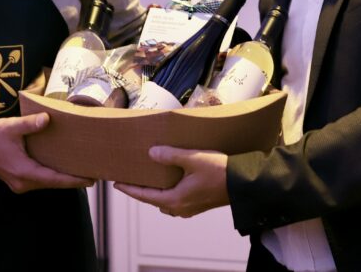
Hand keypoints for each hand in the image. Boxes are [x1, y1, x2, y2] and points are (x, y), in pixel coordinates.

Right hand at [0, 112, 93, 192]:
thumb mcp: (11, 127)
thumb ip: (29, 124)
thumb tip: (47, 119)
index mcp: (23, 171)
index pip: (54, 179)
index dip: (73, 180)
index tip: (90, 180)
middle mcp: (24, 182)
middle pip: (54, 184)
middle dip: (74, 180)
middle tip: (96, 173)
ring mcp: (22, 184)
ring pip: (49, 183)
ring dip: (65, 178)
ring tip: (85, 171)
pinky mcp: (21, 180)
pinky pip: (43, 180)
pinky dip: (55, 176)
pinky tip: (66, 168)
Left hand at [113, 146, 228, 217]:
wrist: (243, 184)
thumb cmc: (219, 171)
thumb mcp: (193, 159)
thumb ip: (171, 155)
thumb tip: (152, 153)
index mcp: (175, 200)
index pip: (145, 196)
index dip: (130, 189)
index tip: (116, 183)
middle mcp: (180, 208)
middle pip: (154, 199)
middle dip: (142, 190)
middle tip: (132, 177)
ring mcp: (190, 208)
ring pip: (165, 201)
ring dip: (157, 190)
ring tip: (150, 176)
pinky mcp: (198, 204)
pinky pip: (176, 199)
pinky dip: (168, 190)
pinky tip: (171, 178)